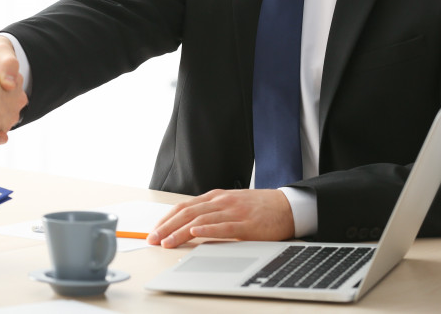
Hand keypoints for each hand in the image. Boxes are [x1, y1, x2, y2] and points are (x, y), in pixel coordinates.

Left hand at [147, 188, 294, 247]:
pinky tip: (195, 232)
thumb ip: (211, 212)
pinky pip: (223, 226)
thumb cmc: (257, 208)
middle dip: (167, 227)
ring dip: (180, 231)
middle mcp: (220, 202)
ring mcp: (232, 211)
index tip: (154, 231)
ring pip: (200, 220)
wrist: (286, 206)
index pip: (183, 207)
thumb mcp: (230, 205)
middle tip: (153, 239)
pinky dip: (207, 229)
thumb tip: (188, 226)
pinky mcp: (246, 223)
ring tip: (167, 241)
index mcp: (215, 197)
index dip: (166, 219)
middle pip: (187, 213)